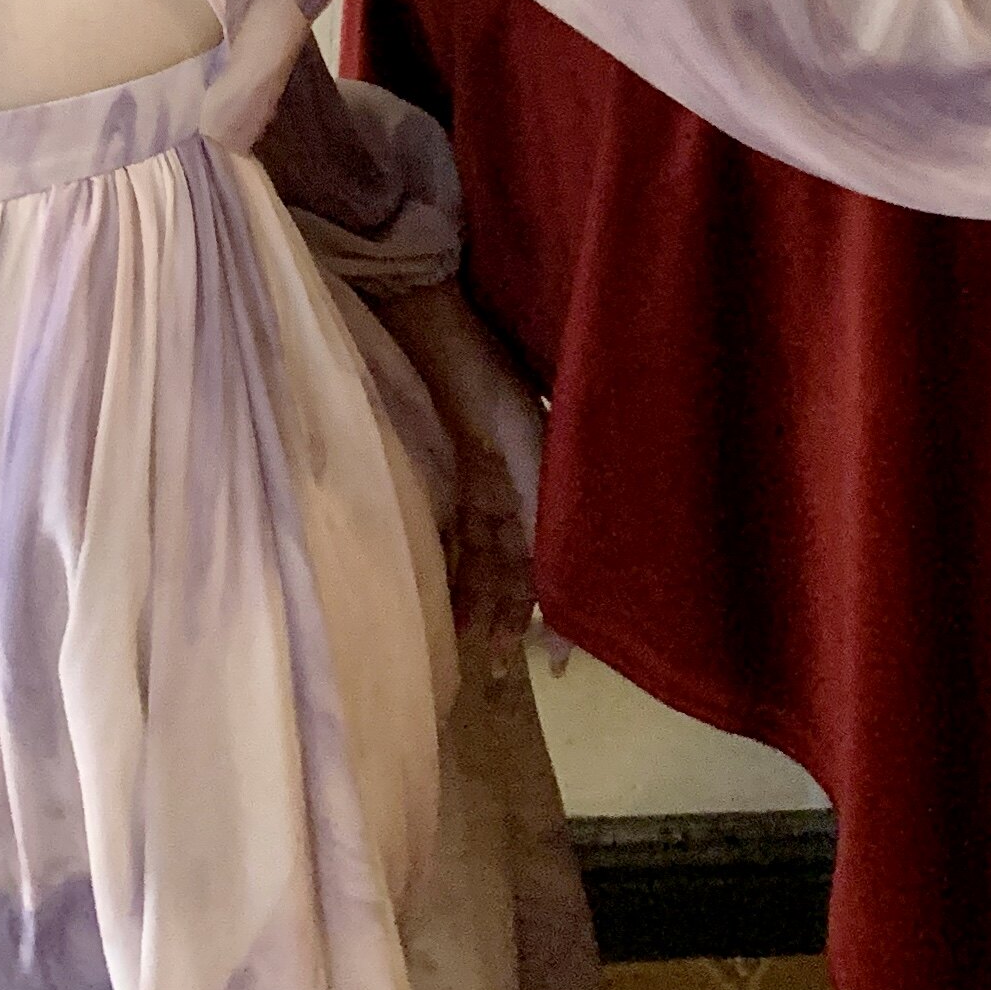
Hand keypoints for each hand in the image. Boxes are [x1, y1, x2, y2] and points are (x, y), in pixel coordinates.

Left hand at [368, 279, 545, 678]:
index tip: (560, 662)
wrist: (430, 325)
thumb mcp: (521, 436)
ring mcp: (485, 480)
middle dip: (513, 614)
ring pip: (487, 556)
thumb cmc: (482, 376)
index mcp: (543, 477)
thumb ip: (539, 500)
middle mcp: (518, 485)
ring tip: (473, 646)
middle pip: (518, 564)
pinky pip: (460, 533)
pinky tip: (445, 600)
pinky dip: (455, 567)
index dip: (555, 606)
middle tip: (502, 665)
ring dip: (481, 600)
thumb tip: (557, 571)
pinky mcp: (454, 473)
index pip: (552, 556)